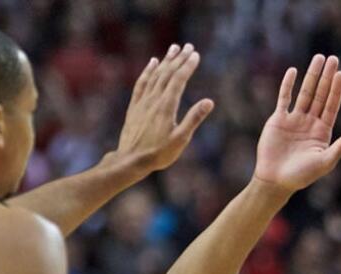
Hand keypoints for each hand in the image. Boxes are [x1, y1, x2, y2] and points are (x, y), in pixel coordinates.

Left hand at [115, 44, 214, 175]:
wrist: (131, 160)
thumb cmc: (158, 153)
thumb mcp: (180, 139)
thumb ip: (194, 118)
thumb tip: (209, 101)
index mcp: (167, 106)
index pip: (179, 80)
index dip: (187, 66)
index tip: (195, 54)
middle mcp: (154, 99)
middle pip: (167, 73)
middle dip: (178, 58)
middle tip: (188, 46)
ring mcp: (143, 101)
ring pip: (155, 75)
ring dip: (165, 61)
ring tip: (173, 49)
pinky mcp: (135, 106)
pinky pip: (142, 83)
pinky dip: (148, 71)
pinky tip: (152, 63)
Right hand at [252, 54, 340, 194]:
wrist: (276, 180)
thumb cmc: (302, 175)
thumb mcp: (326, 161)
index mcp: (323, 132)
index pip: (331, 105)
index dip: (336, 90)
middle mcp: (310, 123)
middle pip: (320, 95)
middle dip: (327, 77)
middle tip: (333, 59)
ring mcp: (294, 120)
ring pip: (304, 93)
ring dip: (311, 76)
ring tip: (318, 58)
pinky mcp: (278, 120)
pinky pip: (284, 98)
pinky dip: (288, 85)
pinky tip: (293, 71)